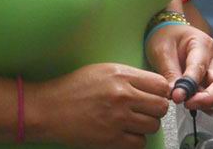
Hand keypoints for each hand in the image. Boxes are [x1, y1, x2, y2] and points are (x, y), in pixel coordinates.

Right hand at [31, 63, 168, 147]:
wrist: (51, 108)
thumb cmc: (73, 88)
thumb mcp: (101, 71)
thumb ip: (128, 77)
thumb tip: (152, 86)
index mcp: (119, 75)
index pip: (160, 84)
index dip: (161, 91)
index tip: (155, 95)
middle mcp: (122, 95)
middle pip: (161, 106)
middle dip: (156, 109)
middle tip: (144, 109)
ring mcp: (119, 118)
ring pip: (153, 125)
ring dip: (145, 124)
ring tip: (130, 120)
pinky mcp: (113, 139)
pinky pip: (140, 142)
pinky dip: (134, 139)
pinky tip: (122, 131)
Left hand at [145, 23, 212, 114]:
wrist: (169, 32)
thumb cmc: (165, 37)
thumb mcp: (161, 50)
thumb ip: (169, 72)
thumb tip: (175, 96)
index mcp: (202, 44)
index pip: (200, 69)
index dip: (190, 87)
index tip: (177, 97)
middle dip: (208, 100)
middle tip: (187, 104)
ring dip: (210, 105)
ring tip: (188, 103)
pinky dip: (209, 107)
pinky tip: (192, 102)